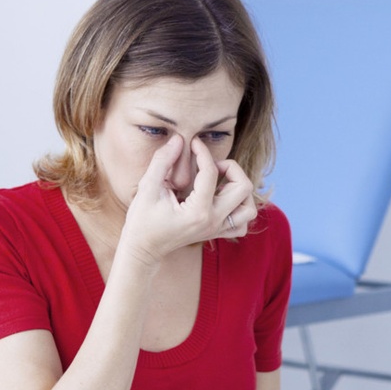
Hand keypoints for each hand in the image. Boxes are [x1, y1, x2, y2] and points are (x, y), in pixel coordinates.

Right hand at [119, 135, 256, 267]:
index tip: (193, 143)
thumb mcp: (147, 187)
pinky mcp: (216, 233)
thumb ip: (162, 161)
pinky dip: (238, 209)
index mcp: (197, 211)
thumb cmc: (142, 219)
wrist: (142, 249)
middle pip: (243, 188)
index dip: (202, 152)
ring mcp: (217, 229)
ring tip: (220, 182)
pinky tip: (221, 200)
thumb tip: (179, 140)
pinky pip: (242, 223)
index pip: (211, 173)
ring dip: (239, 189)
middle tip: (209, 165)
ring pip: (249, 208)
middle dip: (230, 168)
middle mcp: (213, 221)